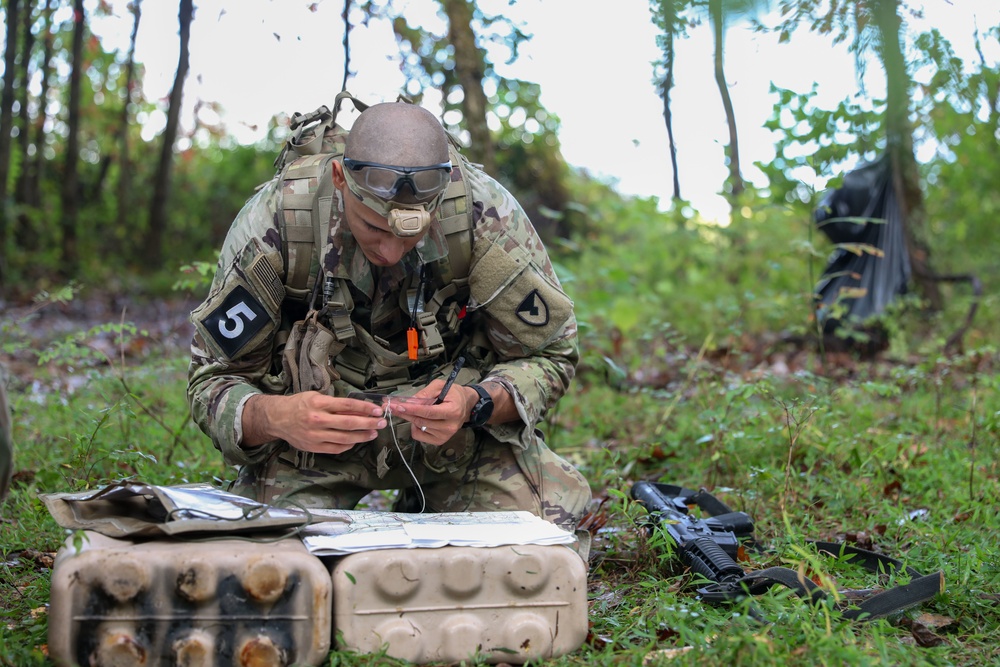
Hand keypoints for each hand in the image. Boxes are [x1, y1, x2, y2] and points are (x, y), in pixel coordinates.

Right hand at [243, 392, 386, 454]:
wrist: (277, 418)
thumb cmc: (299, 405)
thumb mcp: (316, 397)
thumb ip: (335, 404)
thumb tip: (359, 408)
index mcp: (318, 404)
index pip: (347, 405)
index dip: (365, 408)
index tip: (377, 410)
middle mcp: (317, 420)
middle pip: (349, 423)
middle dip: (368, 423)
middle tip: (382, 422)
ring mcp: (315, 435)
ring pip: (344, 438)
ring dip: (362, 436)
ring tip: (373, 433)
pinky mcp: (313, 447)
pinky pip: (336, 448)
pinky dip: (348, 445)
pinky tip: (356, 441)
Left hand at [391, 381, 477, 445]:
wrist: (465, 405)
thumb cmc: (453, 394)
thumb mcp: (440, 386)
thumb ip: (425, 393)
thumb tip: (409, 402)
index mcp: (453, 411)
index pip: (428, 412)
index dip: (411, 409)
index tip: (397, 406)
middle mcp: (450, 426)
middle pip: (421, 421)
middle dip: (404, 413)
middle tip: (390, 406)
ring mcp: (445, 435)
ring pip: (419, 427)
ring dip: (411, 418)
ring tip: (413, 409)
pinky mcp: (440, 441)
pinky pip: (419, 435)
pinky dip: (415, 427)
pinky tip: (420, 419)